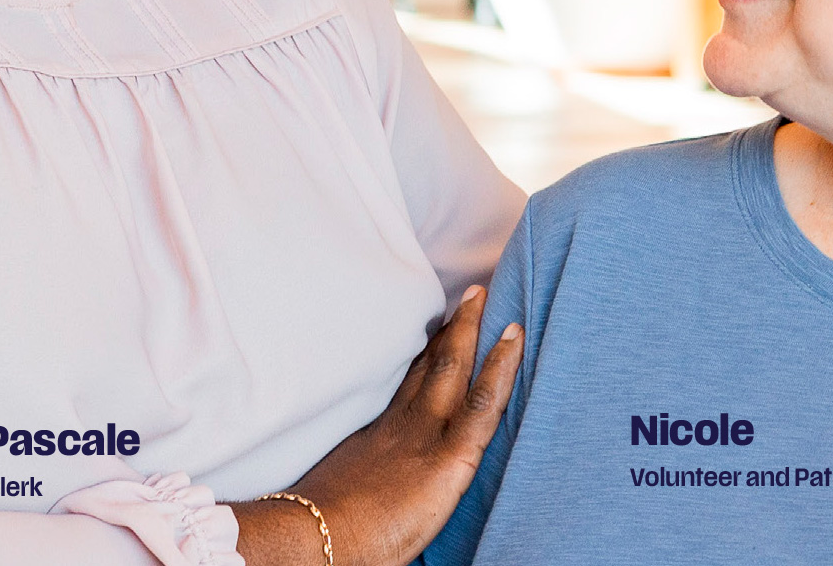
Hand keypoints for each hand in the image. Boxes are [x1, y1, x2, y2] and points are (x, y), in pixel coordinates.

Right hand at [235, 286, 523, 565]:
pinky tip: (515, 340)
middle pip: (429, 367)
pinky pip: (483, 404)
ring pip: (454, 370)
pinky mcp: (447, 455)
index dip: (426, 357)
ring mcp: (423, 434)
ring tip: (486, 297)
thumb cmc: (326, 531)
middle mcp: (399, 426)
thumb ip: (361, 482)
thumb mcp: (342, 497)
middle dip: (450, 330)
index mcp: (376, 438)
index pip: (408, 387)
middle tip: (467, 296)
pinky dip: (502, 368)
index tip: (437, 329)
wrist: (317, 537)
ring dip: (470, 330)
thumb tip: (356, 492)